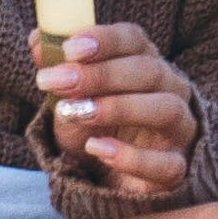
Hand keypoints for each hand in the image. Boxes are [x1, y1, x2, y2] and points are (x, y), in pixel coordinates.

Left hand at [32, 21, 196, 200]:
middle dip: (101, 74)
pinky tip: (97, 149)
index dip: (104, 40)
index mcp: (145, 63)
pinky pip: (166, 163)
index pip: (134, 40)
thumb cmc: (92, 127)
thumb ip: (57, 69)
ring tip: (77, 113)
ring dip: (119, 107)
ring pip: (166, 109)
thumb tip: (38, 42)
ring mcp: (179, 131)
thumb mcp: (69, 98)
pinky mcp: (177, 168)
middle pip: (149, 71)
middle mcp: (170, 91)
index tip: (69, 48)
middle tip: (58, 82)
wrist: (106, 178)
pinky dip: (132, 157)